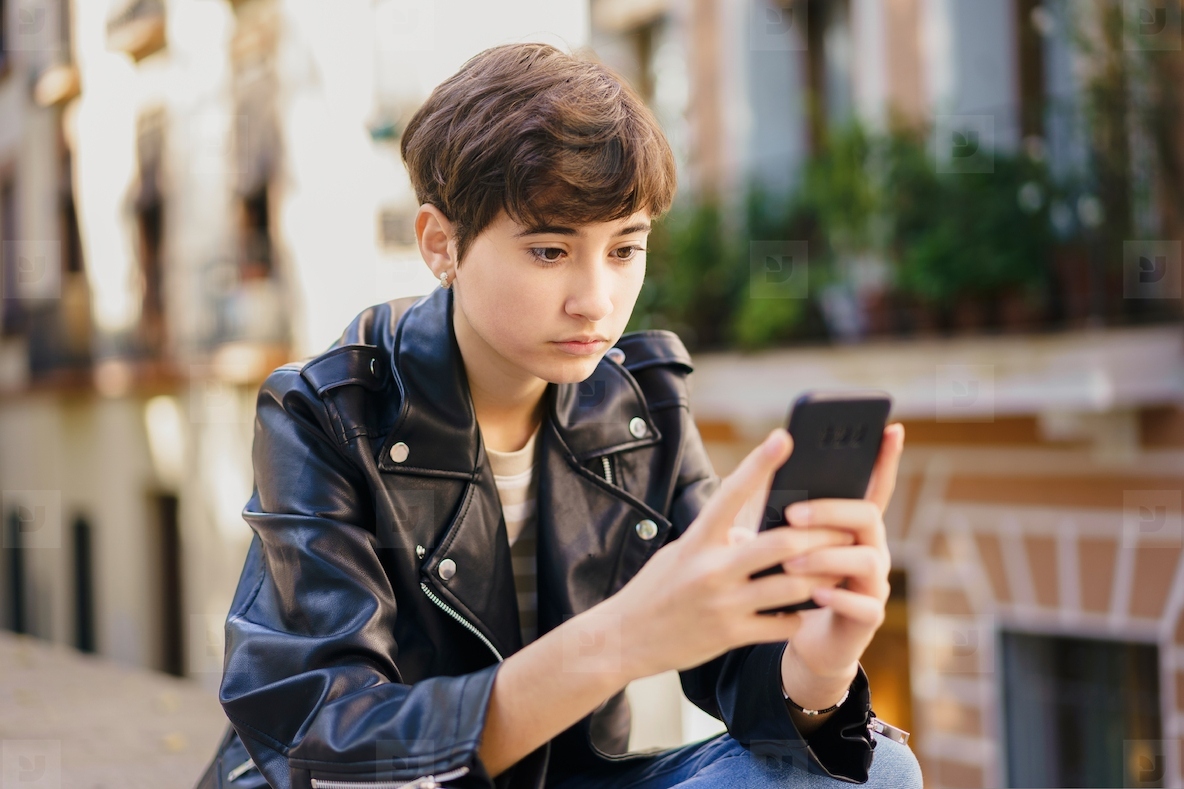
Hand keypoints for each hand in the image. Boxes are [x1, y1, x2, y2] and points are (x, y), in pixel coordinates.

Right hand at [598, 428, 851, 680]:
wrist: (623, 639)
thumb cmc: (655, 588)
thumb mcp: (680, 552)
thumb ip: (718, 538)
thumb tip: (756, 528)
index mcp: (697, 540)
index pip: (731, 493)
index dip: (759, 463)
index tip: (784, 437)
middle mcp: (711, 569)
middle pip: (780, 543)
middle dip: (821, 534)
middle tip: (846, 526)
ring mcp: (722, 604)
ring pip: (792, 585)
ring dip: (822, 575)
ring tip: (842, 566)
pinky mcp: (730, 636)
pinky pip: (782, 624)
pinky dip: (801, 614)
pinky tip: (811, 607)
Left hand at [776, 423, 905, 700]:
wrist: (805, 640)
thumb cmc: (794, 584)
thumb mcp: (784, 544)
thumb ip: (780, 517)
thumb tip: (755, 482)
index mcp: (852, 527)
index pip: (874, 486)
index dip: (885, 459)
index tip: (891, 428)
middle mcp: (870, 548)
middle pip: (868, 517)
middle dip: (831, 512)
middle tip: (792, 515)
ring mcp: (873, 582)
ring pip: (868, 559)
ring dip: (828, 556)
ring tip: (791, 562)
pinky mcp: (868, 617)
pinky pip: (863, 604)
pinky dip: (838, 597)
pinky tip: (815, 594)